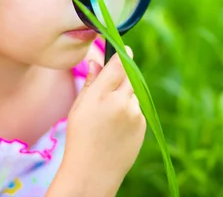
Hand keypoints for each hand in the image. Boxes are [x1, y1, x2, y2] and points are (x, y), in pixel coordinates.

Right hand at [59, 47, 145, 193]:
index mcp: (102, 95)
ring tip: (108, 115)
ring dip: (124, 95)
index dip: (122, 53)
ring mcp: (135, 114)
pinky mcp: (143, 125)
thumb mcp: (79, 107)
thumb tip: (97, 61)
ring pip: (133, 93)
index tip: (123, 48)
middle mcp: (122, 102)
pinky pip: (137, 109)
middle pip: (130, 75)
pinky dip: (128, 111)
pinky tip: (115, 126)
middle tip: (112, 82)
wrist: (93, 173)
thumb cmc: (80, 138)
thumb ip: (92, 82)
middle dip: (124, 73)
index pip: (119, 64)